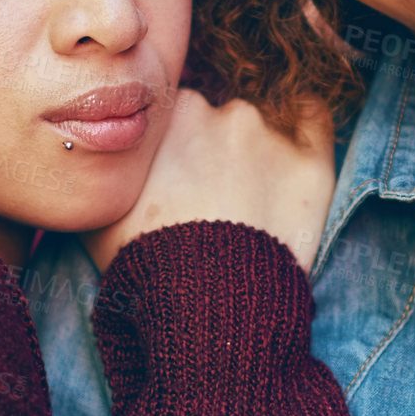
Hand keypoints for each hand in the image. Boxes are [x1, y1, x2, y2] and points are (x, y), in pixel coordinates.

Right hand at [82, 89, 334, 274]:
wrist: (202, 305)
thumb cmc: (144, 261)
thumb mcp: (99, 209)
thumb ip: (107, 162)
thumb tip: (103, 149)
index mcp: (169, 113)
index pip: (176, 113)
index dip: (178, 145)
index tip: (180, 174)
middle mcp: (221, 111)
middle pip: (219, 116)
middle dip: (216, 145)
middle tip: (213, 192)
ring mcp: (270, 134)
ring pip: (264, 120)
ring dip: (257, 147)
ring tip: (251, 195)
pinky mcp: (312, 163)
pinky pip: (315, 118)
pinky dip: (308, 124)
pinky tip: (293, 155)